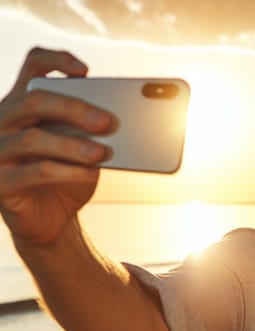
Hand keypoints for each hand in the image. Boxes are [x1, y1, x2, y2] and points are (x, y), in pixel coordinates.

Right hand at [0, 47, 111, 244]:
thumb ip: (91, 132)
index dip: (55, 61)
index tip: (84, 70)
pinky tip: (91, 173)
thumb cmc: (68, 179)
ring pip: (32, 139)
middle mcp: (4, 122)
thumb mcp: (82, 151)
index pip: (33, 68)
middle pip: (33, 101)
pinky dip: (67, 172)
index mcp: (24, 105)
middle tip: (107, 122)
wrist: (51, 220)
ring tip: (101, 153)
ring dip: (71, 145)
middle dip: (73, 108)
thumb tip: (118, 120)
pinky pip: (35, 173)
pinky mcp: (2, 184)